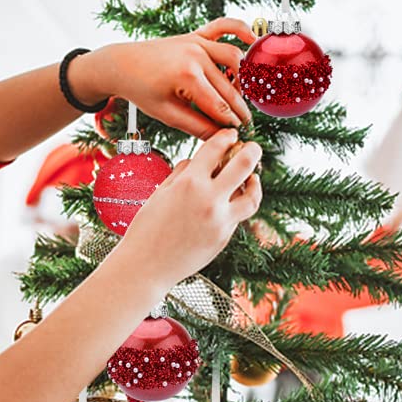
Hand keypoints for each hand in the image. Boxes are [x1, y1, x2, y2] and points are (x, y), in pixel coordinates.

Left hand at [77, 18, 254, 139]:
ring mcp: (197, 42)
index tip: (238, 135)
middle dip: (239, 108)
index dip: (230, 123)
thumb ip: (196, 126)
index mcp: (187, 77)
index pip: (219, 106)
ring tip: (240, 97)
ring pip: (233, 59)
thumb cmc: (141, 90)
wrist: (122, 64)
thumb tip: (220, 138)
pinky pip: (223, 26)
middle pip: (228, 87)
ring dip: (242, 78)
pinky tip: (253, 39)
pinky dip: (240, 29)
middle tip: (245, 124)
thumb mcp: (166, 114)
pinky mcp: (196, 35)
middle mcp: (196, 55)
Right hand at [112, 129, 262, 286]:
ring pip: (252, 195)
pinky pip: (238, 215)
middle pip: (244, 164)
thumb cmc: (146, 230)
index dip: (226, 136)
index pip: (216, 148)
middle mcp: (209, 198)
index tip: (230, 135)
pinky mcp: (224, 237)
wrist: (146, 267)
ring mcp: (220, 220)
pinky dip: (238, 204)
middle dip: (252, 151)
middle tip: (253, 148)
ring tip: (252, 177)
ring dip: (255, 182)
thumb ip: (181, 174)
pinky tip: (234, 201)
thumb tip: (195, 162)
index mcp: (189, 182)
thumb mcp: (159, 193)